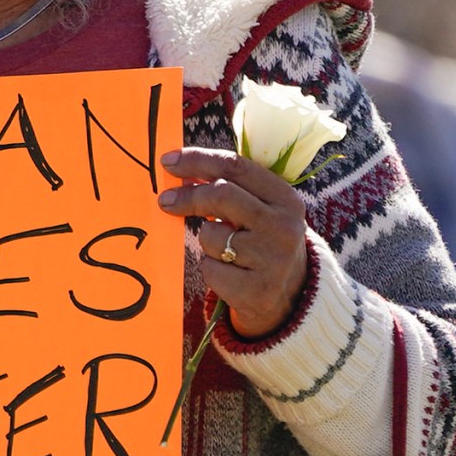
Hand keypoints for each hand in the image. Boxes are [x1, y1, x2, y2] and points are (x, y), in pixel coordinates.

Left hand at [159, 147, 312, 339]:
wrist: (290, 294)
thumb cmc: (261, 242)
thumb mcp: (260, 210)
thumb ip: (230, 188)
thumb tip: (179, 169)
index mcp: (285, 199)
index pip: (236, 167)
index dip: (198, 160)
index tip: (168, 161)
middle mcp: (284, 226)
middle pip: (221, 195)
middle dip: (188, 196)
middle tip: (165, 200)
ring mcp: (273, 259)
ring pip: (211, 236)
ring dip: (205, 241)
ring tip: (224, 250)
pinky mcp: (256, 289)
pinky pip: (210, 269)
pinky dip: (211, 269)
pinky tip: (230, 273)